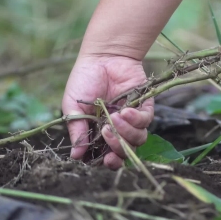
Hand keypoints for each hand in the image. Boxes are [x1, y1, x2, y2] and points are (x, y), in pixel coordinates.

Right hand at [62, 54, 153, 168]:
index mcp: (99, 134)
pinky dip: (136, 119)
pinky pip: (146, 121)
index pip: (107, 156)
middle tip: (106, 134)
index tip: (103, 160)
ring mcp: (132, 119)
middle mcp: (118, 130)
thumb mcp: (74, 107)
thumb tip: (76, 156)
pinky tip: (125, 111)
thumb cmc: (84, 80)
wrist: (102, 56)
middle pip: (125, 152)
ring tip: (114, 117)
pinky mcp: (145, 107)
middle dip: (118, 149)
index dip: (108, 163)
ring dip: (126, 133)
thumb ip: (77, 130)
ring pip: (138, 140)